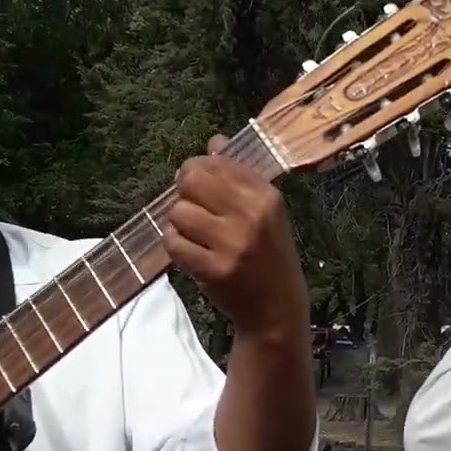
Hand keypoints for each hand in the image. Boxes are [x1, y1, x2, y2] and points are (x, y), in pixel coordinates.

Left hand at [164, 135, 309, 339]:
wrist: (276, 308)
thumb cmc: (269, 256)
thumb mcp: (265, 212)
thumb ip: (238, 176)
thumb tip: (214, 142)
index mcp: (266, 196)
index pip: (217, 163)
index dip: (197, 169)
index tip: (196, 184)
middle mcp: (251, 215)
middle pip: (191, 181)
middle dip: (183, 192)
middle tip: (190, 206)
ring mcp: (232, 244)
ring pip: (178, 212)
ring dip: (179, 223)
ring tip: (193, 234)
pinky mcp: (214, 269)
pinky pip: (174, 243)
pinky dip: (174, 244)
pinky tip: (188, 250)